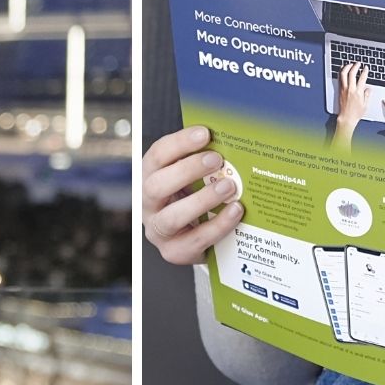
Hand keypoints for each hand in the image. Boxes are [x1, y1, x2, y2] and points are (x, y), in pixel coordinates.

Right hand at [142, 126, 242, 265]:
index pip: (157, 156)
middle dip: (187, 170)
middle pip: (157, 185)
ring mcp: (158, 231)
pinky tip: (235, 211)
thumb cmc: (194, 199)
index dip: (179, 143)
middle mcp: (148, 204)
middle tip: (216, 160)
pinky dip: (218, 225)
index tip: (204, 133)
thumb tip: (230, 141)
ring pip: (172, 216)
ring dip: (202, 199)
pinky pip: (196, 239)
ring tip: (228, 187)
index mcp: (150, 177)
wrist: (195, 237)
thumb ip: (203, 161)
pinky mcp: (174, 252)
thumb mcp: (193, 177)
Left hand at [334, 62, 370, 127]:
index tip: (366, 68)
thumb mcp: (365, 105)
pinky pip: (339, 79)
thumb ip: (367, 95)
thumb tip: (369, 89)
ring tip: (350, 64)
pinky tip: (343, 69)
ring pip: (344, 74)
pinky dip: (341, 72)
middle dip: (356, 66)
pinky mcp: (339, 90)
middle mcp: (350, 89)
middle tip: (358, 63)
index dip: (365, 71)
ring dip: (347, 67)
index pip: (362, 78)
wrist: (346, 118)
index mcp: (358, 92)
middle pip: (352, 73)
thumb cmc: (355, 113)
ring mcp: (344, 89)